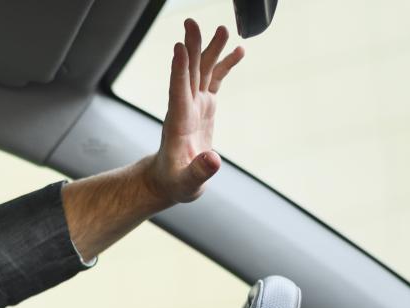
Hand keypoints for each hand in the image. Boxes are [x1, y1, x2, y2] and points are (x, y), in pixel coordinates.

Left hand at [146, 19, 243, 203]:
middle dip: (192, 48)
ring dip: (210, 50)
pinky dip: (225, 65)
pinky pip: (215, 80)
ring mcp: (194, 105)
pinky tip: (238, 50)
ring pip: (202, 71)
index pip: (178, 92)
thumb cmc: (176, 182)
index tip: (179, 47)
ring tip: (223, 29)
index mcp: (178, 123)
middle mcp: (185, 108)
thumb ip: (199, 172)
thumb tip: (213, 161)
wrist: (171, 178)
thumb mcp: (187, 183)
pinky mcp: (204, 106)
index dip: (178, 70)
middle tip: (193, 22)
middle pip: (189, 73)